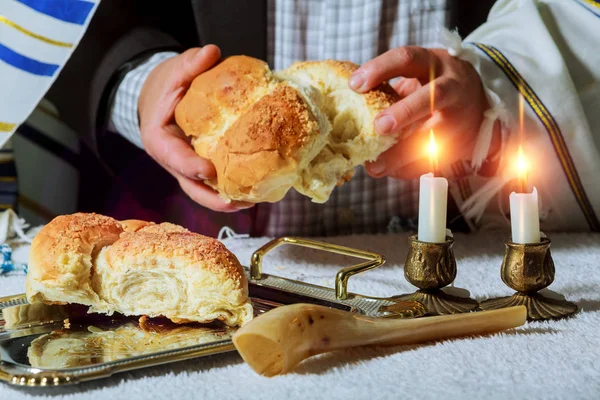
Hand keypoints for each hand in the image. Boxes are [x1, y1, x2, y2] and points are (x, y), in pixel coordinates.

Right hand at [138, 45, 252, 211]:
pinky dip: (230, 188)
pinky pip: (213, 184)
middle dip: (213, 199)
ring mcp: (185, 168)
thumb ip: (189, 64)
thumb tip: (212, 52)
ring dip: (225, 200)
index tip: (209, 170)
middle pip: (189, 187)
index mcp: (159, 140)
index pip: (173, 157)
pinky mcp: (199, 168)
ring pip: (202, 191)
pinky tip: (253, 190)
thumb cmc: (165, 86)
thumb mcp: (174, 72)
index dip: (190, 166)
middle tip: (239, 203)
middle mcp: (172, 161)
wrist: (158, 97)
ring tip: (253, 202)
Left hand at [349, 46, 497, 179]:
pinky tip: (391, 171)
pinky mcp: (461, 145)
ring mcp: (460, 118)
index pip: (406, 58)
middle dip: (404, 113)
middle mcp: (451, 87)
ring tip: (374, 167)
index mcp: (433, 64)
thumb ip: (389, 89)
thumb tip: (345, 108)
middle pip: (432, 97)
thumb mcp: (418, 76)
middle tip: (378, 128)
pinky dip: (409, 169)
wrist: (483, 107)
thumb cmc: (435, 87)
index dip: (380, 69)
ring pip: (435, 137)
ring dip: (402, 155)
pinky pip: (434, 161)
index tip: (354, 85)